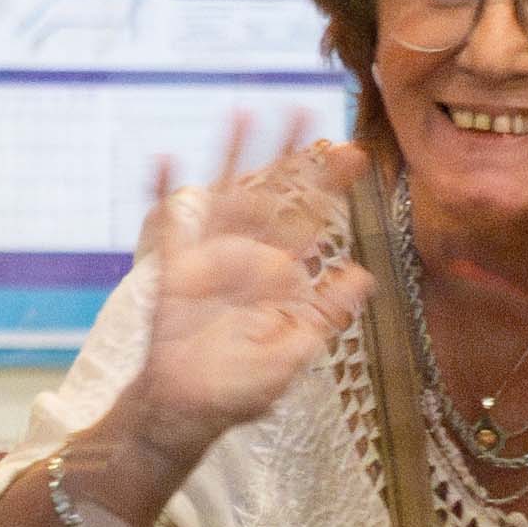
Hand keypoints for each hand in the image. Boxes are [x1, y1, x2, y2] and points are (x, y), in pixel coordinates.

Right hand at [106, 131, 369, 454]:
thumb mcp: (295, 352)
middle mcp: (246, 260)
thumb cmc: (240, 389)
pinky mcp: (174, 274)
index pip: (310, 220)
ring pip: (226, 198)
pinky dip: (162, 194)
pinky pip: (171, 229)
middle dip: (289, 159)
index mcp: (278, 277)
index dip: (331, 187)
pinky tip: (162, 159)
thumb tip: (365, 274)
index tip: (357, 154)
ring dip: (233, 157)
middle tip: (309, 114)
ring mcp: (209, 262)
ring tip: (242, 114)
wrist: (187, 412)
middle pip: (271, 197)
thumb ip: (326, 314)